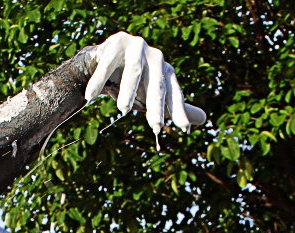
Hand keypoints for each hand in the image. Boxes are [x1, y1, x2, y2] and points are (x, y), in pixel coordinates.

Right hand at [84, 32, 206, 134]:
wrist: (108, 57)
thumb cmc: (135, 80)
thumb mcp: (154, 95)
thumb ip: (175, 106)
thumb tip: (203, 119)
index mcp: (166, 72)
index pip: (174, 95)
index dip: (179, 111)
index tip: (183, 129)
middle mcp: (156, 58)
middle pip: (156, 85)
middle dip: (156, 106)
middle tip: (155, 126)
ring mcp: (137, 47)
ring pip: (134, 72)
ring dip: (128, 91)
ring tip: (123, 109)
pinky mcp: (117, 42)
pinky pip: (107, 64)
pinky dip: (99, 80)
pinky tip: (91, 96)